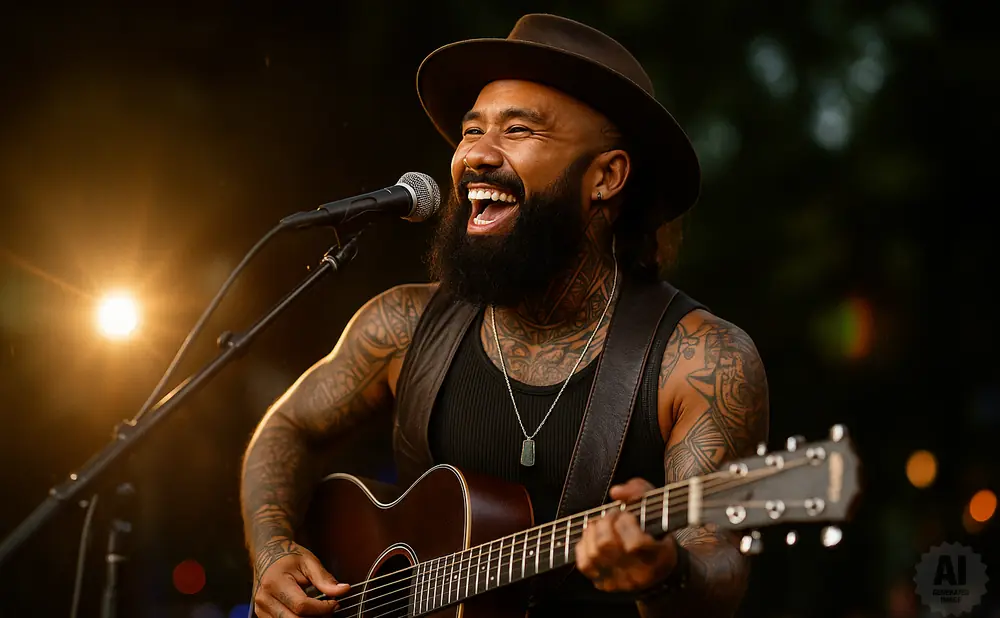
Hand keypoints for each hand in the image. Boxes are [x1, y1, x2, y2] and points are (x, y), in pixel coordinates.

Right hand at [253, 537, 349, 616]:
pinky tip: (308, 613)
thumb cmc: (288, 557)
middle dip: (317, 617)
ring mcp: (261, 609)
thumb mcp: (309, 562)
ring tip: (319, 611)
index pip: (301, 605)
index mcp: (275, 582)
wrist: (267, 555)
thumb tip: (343, 590)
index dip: (322, 608)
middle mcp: (264, 599)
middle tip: (330, 610)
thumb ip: (324, 579)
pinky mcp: (263, 615)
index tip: (335, 603)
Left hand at [575, 478, 677, 592]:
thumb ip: (639, 491)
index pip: (635, 543)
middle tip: (611, 515)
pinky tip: (592, 536)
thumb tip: (615, 493)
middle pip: (607, 545)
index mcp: (659, 558)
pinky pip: (584, 564)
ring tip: (600, 523)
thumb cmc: (657, 531)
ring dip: (592, 531)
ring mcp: (620, 582)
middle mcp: (639, 575)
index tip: (627, 513)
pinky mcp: (605, 583)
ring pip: (593, 554)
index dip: (625, 521)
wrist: (659, 567)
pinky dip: (583, 545)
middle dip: (605, 522)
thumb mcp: (657, 506)